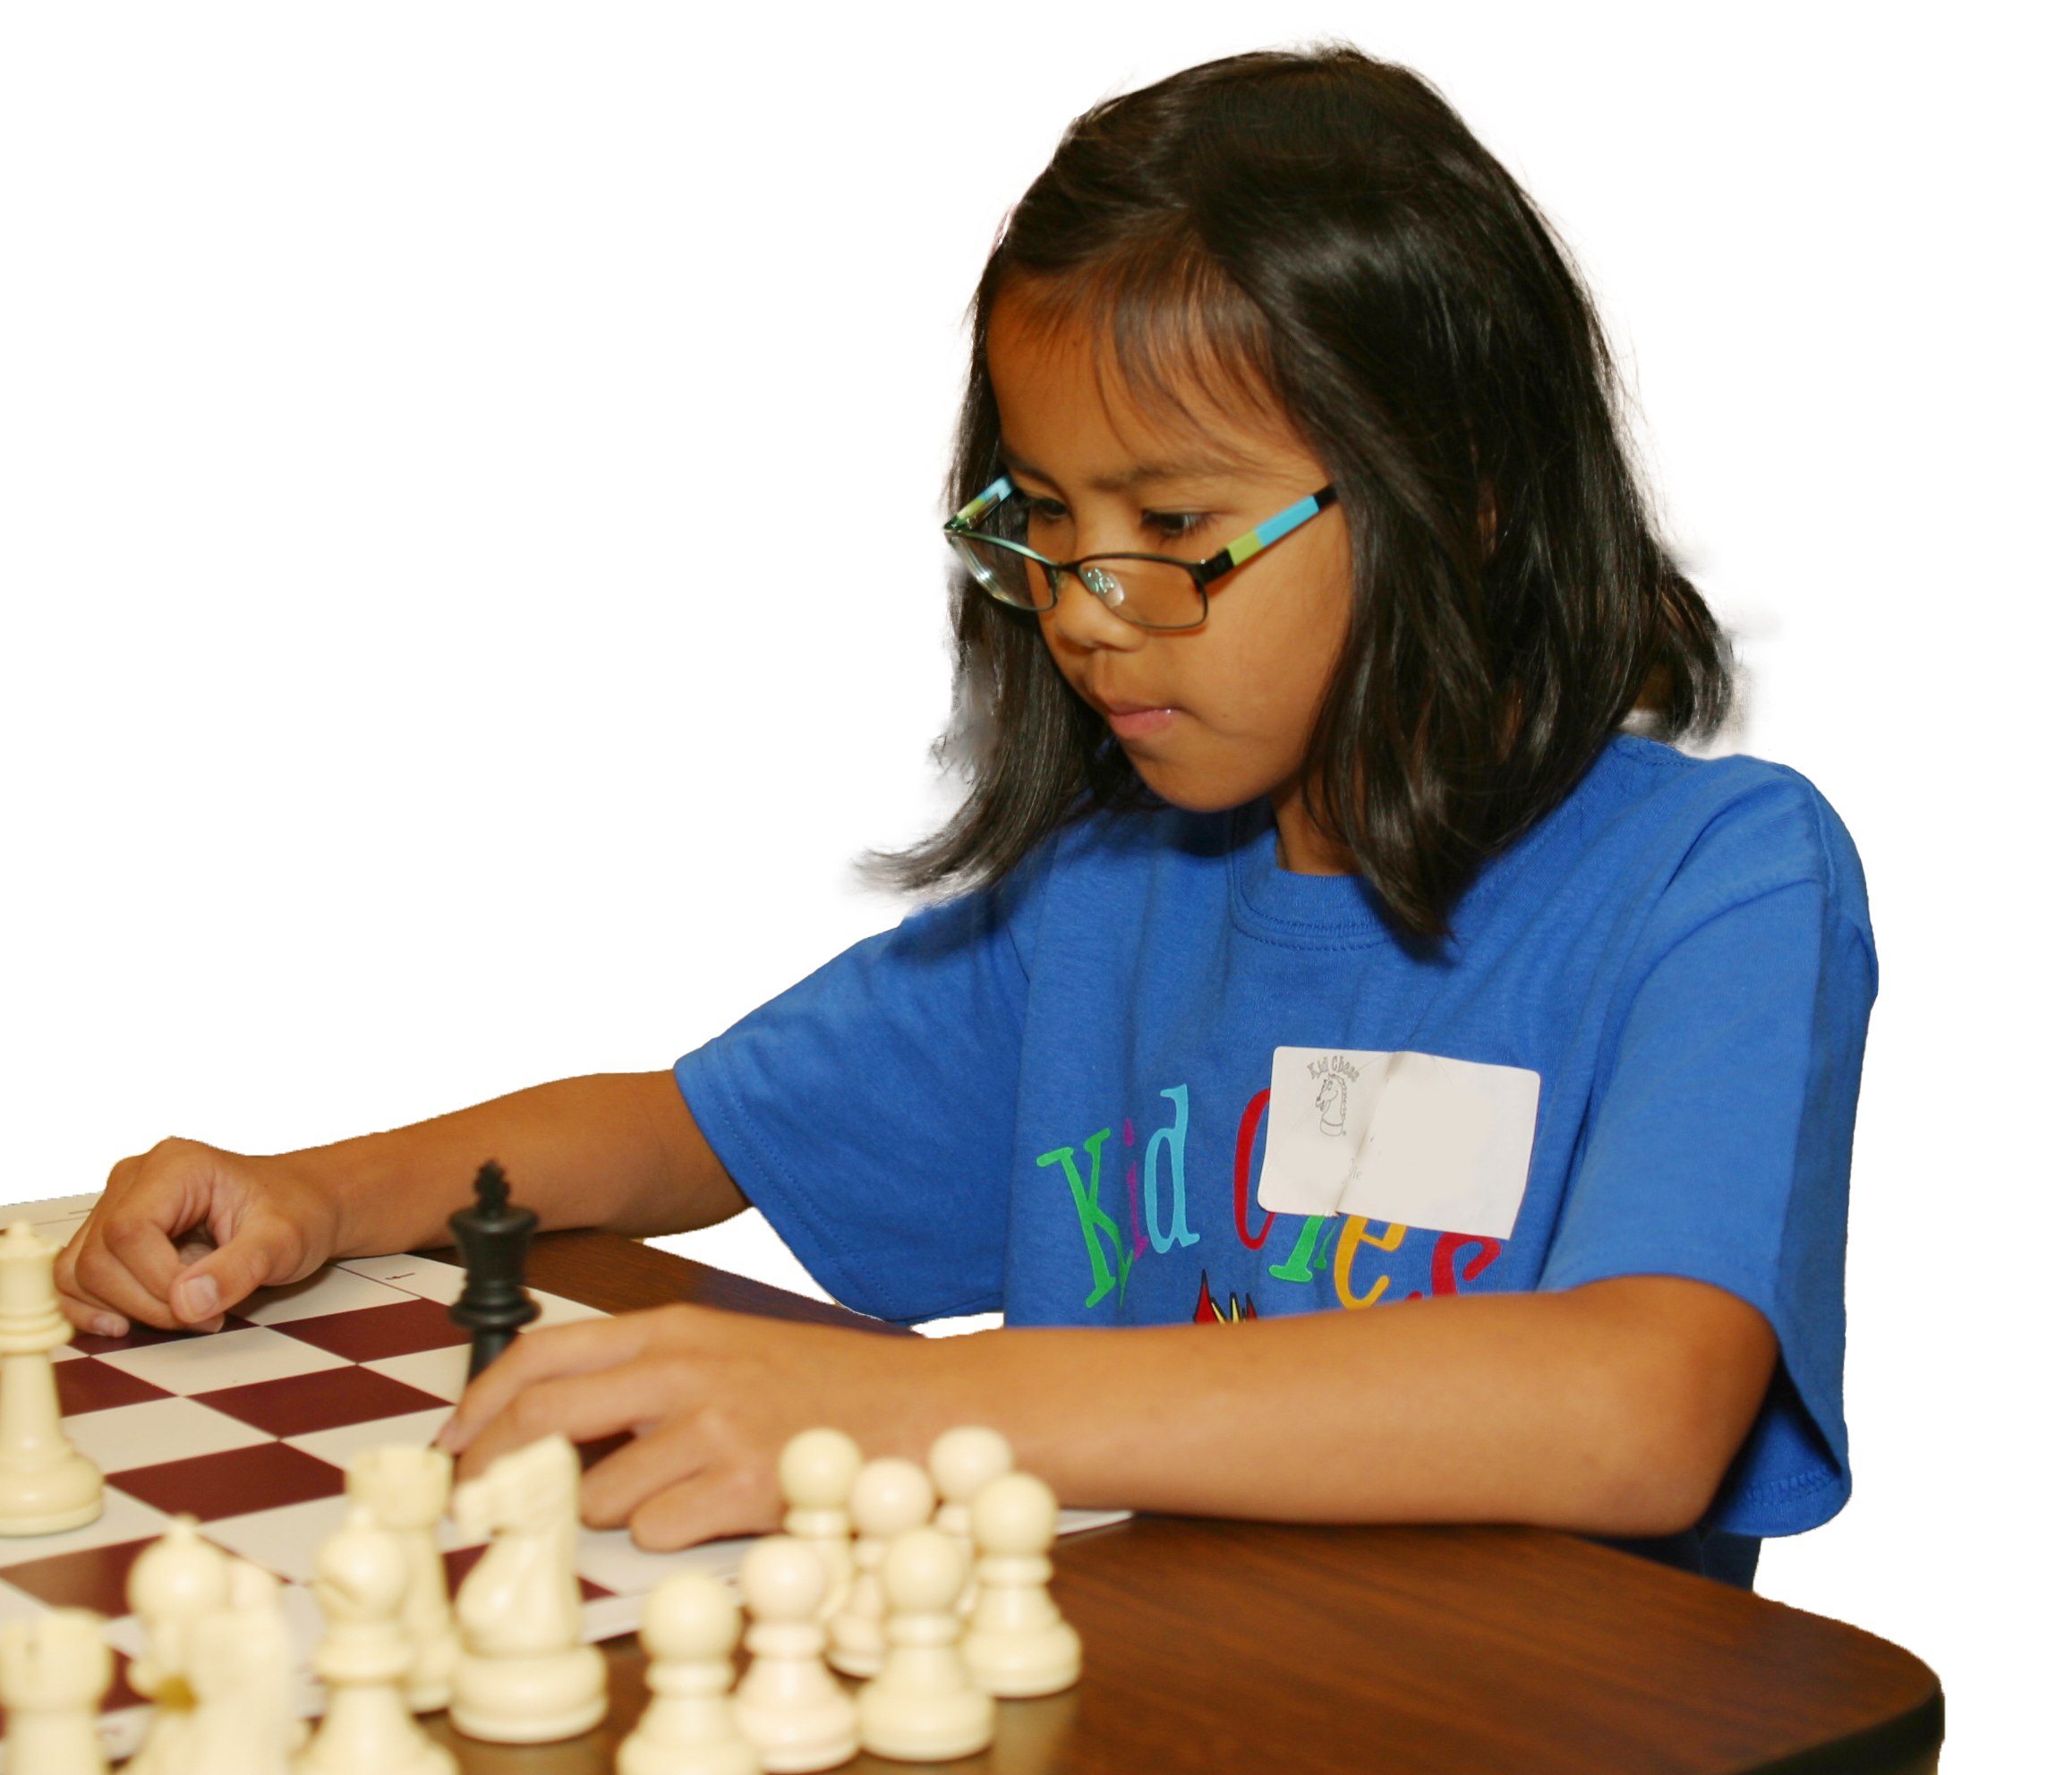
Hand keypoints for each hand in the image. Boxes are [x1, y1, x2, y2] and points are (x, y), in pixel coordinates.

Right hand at [57, 1137, 344, 1336]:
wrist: (303, 1205)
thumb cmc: (296, 1212)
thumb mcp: (285, 1241)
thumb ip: (240, 1269)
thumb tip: (187, 1302)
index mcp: (176, 1167)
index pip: (129, 1232)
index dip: (156, 1283)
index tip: (201, 1308)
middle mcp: (136, 1179)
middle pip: (97, 1257)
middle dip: (145, 1303)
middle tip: (201, 1315)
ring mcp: (118, 1205)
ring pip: (77, 1272)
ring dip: (121, 1309)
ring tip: (181, 1313)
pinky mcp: (111, 1235)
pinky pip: (76, 1278)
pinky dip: (94, 1308)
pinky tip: (130, 1322)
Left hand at [434, 1304, 932, 1550]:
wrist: (931, 1409)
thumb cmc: (830, 1387)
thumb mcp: (731, 1352)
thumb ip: (647, 1376)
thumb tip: (549, 1426)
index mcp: (675, 1329)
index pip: (538, 1355)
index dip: (479, 1407)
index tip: (456, 1448)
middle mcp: (682, 1370)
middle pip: (540, 1420)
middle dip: (493, 1475)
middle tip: (479, 1510)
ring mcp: (711, 1428)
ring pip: (596, 1496)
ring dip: (612, 1517)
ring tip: (676, 1499)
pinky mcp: (741, 1488)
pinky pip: (658, 1535)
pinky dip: (673, 1538)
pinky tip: (721, 1513)